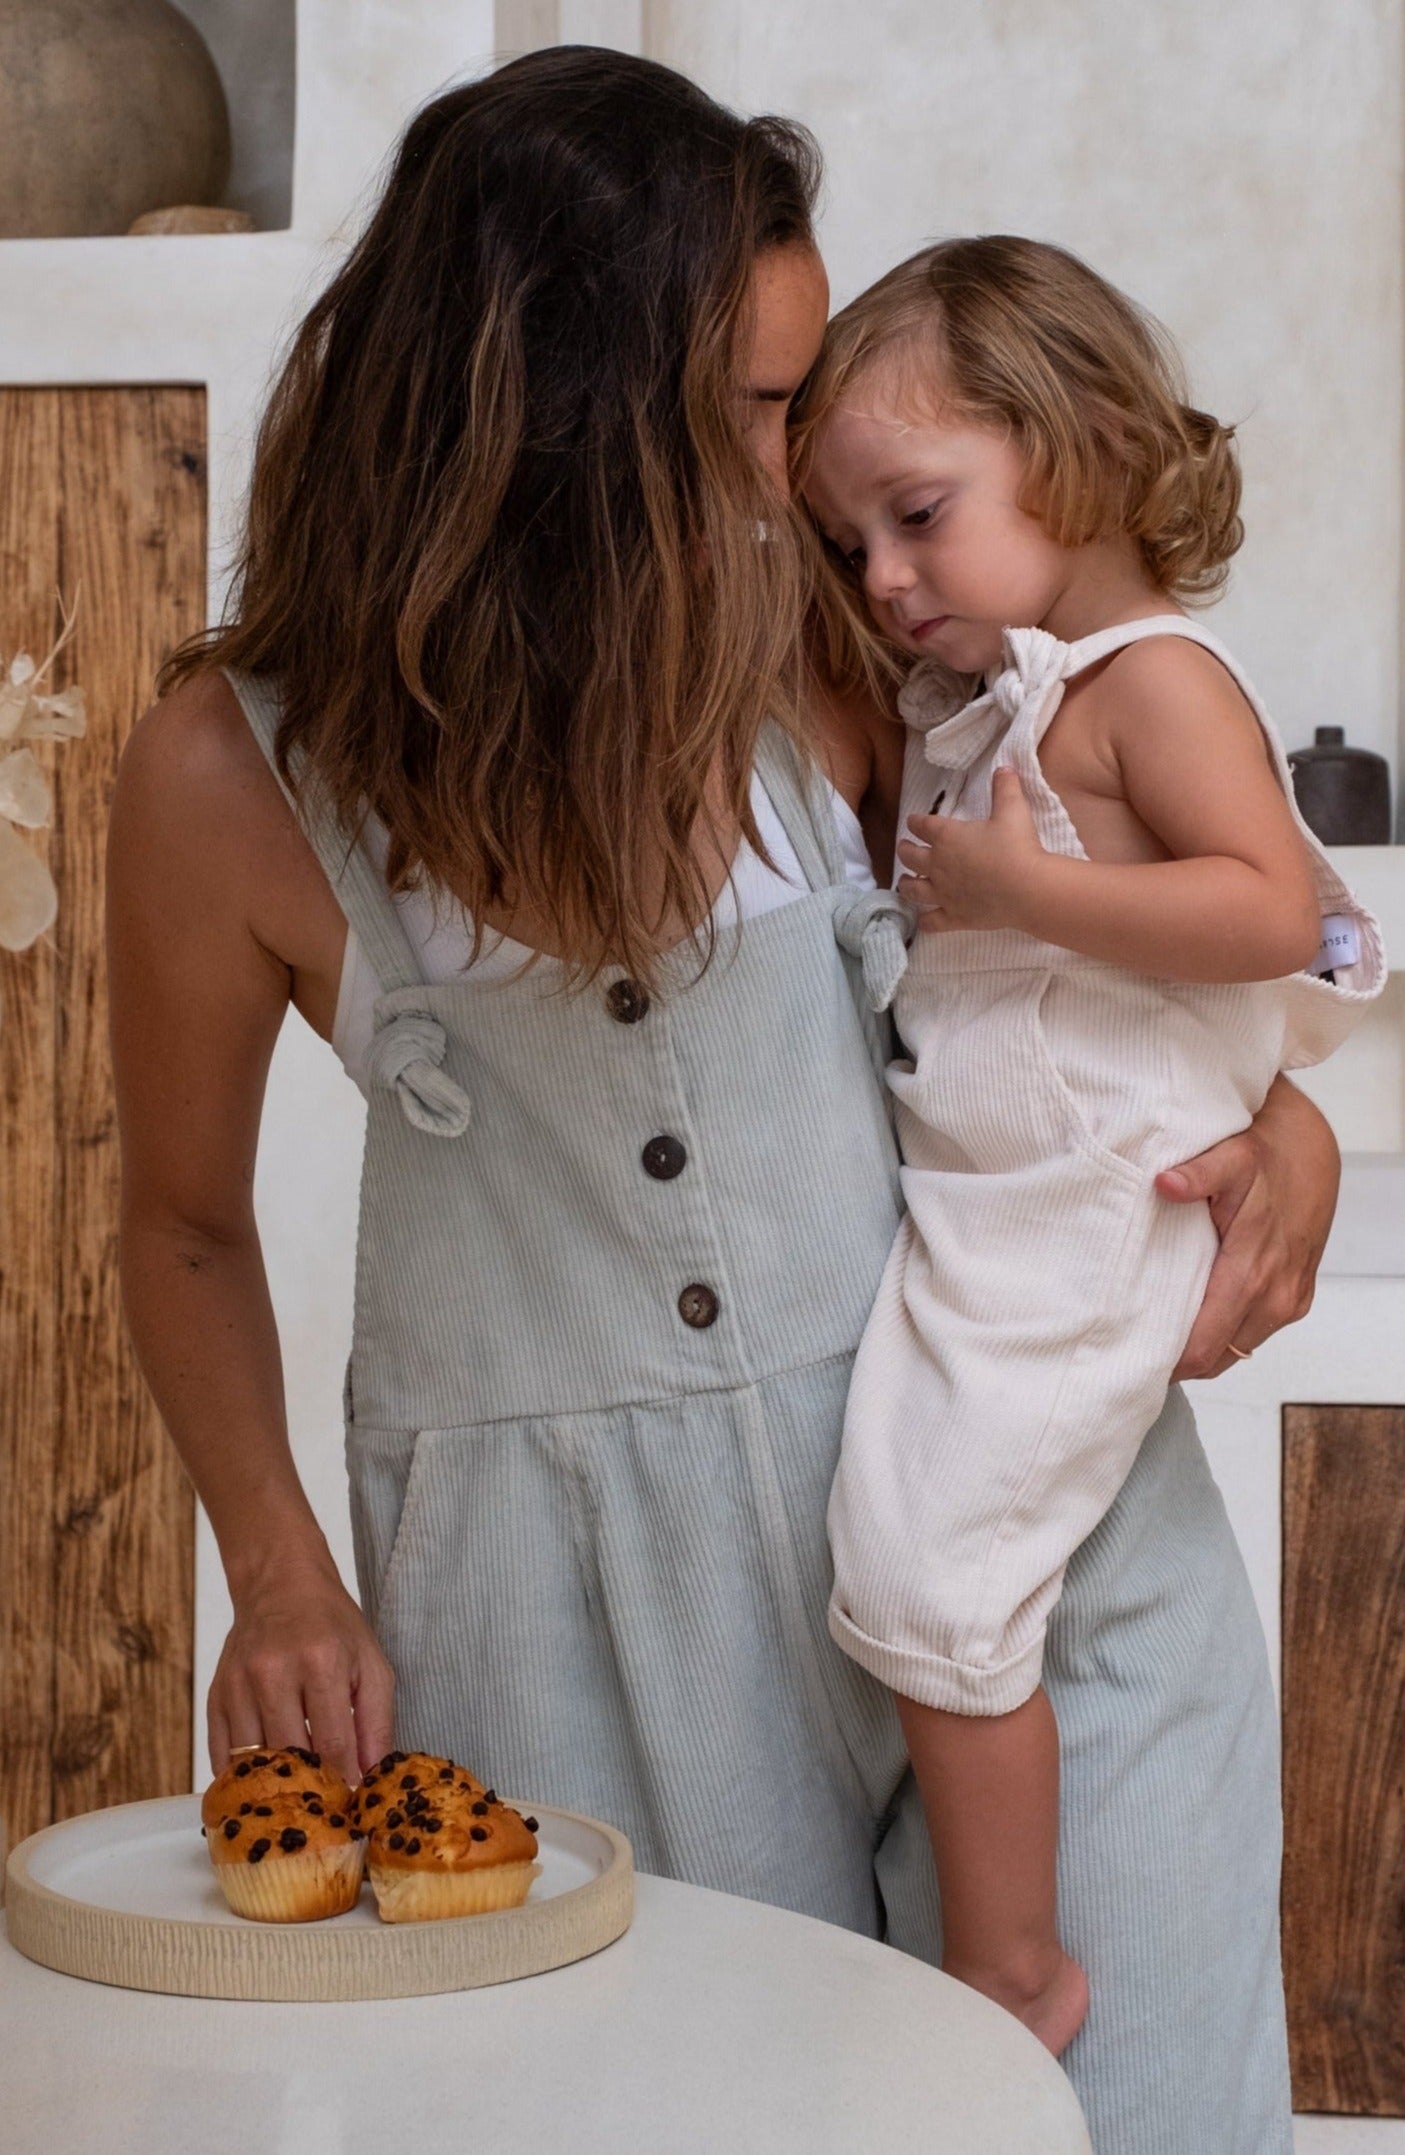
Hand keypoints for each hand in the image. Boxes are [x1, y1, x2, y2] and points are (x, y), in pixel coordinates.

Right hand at [208, 1550, 394, 1786]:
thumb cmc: (333, 1627)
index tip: (350, 1801)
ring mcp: (238, 1685)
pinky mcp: (215, 1695)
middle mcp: (273, 1672)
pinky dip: (242, 1775)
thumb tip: (370, 1778)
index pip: (332, 1744)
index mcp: (320, 1662)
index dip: (343, 1781)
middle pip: (289, 1756)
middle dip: (309, 1788)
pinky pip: (221, 1754)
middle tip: (323, 1804)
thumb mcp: (371, 1665)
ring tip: (293, 1798)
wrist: (280, 1585)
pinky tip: (262, 1781)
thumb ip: (377, 1723)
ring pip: (252, 1761)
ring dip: (273, 1784)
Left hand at [896, 767, 1047, 932]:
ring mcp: (943, 893)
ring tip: (905, 882)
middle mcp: (938, 865)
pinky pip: (931, 922)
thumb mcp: (1013, 810)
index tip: (914, 821)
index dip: (916, 822)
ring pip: (913, 889)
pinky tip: (923, 920)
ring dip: (906, 884)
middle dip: (905, 850)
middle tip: (905, 848)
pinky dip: (925, 921)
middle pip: (910, 856)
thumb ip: (1005, 788)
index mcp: (947, 837)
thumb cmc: (1017, 846)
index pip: (922, 825)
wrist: (1027, 888)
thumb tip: (1004, 768)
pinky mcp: (954, 917)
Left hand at [1158, 1077, 1338, 1377]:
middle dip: (1178, 1360)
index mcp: (1254, 1274)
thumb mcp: (1229, 1157)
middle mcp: (1276, 1297)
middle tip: (1135, 1348)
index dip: (1167, 1360)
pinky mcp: (1296, 1299)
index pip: (1205, 1346)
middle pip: (1216, 1358)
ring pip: (1235, 1350)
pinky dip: (1225, 1333)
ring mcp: (1290, 1302)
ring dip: (1203, 1348)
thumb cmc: (1262, 1157)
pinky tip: (1197, 1317)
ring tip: (1160, 1334)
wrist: (1309, 1151)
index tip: (1131, 1356)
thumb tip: (1164, 1183)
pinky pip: (1252, 1333)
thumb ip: (1198, 1174)